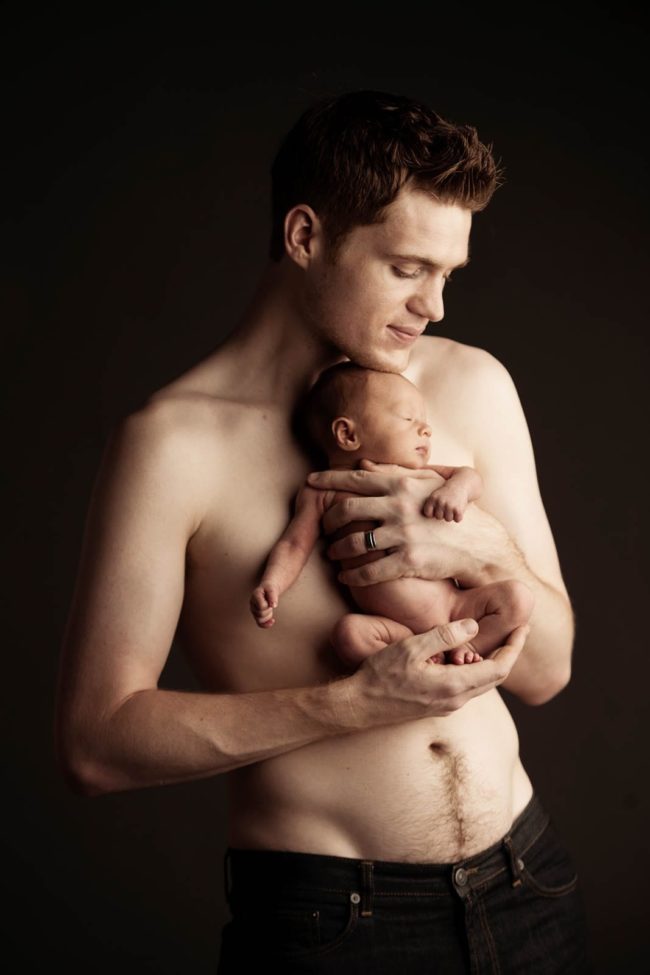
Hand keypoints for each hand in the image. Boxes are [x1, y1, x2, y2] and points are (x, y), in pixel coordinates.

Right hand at [250, 584, 278, 627]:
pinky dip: (266, 624)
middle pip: (260, 614)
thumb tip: (274, 606)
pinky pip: (260, 624)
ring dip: (268, 615)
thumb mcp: (272, 588)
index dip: (268, 605)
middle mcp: (252, 604)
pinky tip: (272, 621)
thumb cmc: (270, 588)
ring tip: (270, 608)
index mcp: (255, 596)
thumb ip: (273, 596)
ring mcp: (254, 610)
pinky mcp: (257, 615)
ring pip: (260, 620)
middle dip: (269, 610)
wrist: (268, 588)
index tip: (270, 600)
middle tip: (271, 603)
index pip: (261, 606)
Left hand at [306, 460, 486, 586]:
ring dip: (336, 550)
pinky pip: (369, 571)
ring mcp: (403, 534)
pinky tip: (346, 577)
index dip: (328, 480)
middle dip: (328, 521)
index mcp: (402, 484)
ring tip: (332, 554)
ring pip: (353, 542)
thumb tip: (364, 466)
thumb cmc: (452, 512)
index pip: (355, 479)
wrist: (479, 546)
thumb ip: (395, 474)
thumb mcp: (428, 484)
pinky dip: (351, 575)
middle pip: (346, 510)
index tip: (309, 482)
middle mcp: (400, 506)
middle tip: (322, 528)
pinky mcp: (409, 561)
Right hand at [343, 618, 530, 727]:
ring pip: (482, 684)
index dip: (514, 647)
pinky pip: (466, 688)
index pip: (500, 668)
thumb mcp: (412, 647)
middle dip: (509, 653)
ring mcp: (447, 706)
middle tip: (517, 631)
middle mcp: (456, 700)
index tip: (523, 628)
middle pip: (495, 678)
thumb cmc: (381, 675)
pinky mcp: (437, 707)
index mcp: (454, 685)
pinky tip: (468, 656)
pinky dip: (476, 670)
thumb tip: (473, 627)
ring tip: (498, 641)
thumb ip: (444, 636)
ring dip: (494, 663)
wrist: (360, 705)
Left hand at [424, 482, 468, 521]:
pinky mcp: (458, 510)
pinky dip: (459, 516)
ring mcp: (449, 506)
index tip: (437, 509)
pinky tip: (458, 509)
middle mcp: (440, 502)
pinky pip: (457, 520)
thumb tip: (426, 519)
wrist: (459, 485)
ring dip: (451, 515)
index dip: (432, 513)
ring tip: (453, 506)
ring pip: (448, 519)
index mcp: (432, 498)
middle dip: (443, 513)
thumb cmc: (445, 494)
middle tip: (447, 505)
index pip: (428, 514)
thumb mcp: (435, 495)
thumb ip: (430, 506)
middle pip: (438, 517)